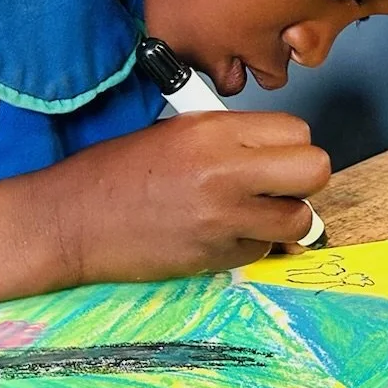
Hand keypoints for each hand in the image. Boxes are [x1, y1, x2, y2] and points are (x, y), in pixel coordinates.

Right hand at [42, 111, 330, 284]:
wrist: (71, 221)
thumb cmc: (114, 172)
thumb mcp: (174, 132)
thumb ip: (229, 137)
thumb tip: (275, 149)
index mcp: (212, 131)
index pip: (298, 130)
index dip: (289, 144)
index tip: (272, 154)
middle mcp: (225, 171)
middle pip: (316, 170)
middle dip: (303, 178)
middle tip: (277, 184)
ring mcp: (224, 219)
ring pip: (299, 219)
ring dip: (282, 217)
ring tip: (250, 212)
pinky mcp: (216, 257)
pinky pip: (263, 248)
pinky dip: (251, 243)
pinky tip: (220, 234)